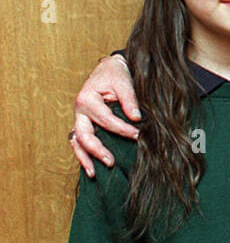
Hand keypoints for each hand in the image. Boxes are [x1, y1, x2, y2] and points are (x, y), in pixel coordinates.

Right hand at [71, 54, 139, 175]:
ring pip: (77, 142)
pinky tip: (91, 168)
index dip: (122, 129)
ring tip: (94, 173)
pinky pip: (79, 141)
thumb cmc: (115, 74)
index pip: (106, 120)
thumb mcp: (123, 82)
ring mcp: (80, 119)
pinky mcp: (83, 124)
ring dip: (85, 158)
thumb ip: (129, 99)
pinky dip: (84, 154)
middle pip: (84, 135)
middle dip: (97, 150)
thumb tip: (136, 118)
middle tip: (111, 162)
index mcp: (87, 99)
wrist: (109, 68)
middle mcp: (79, 111)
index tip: (138, 135)